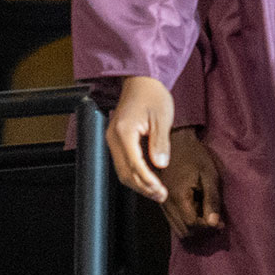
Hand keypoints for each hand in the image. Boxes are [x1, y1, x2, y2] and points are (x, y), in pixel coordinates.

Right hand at [106, 76, 173, 203]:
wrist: (141, 79)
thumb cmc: (152, 94)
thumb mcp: (162, 118)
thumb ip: (160, 143)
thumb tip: (160, 165)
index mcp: (124, 132)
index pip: (134, 165)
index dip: (148, 182)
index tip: (161, 191)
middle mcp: (113, 137)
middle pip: (124, 173)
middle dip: (142, 188)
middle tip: (160, 195)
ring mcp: (112, 139)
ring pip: (122, 170)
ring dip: (138, 183)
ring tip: (156, 191)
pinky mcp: (116, 139)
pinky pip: (122, 162)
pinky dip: (135, 174)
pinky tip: (148, 178)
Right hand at [160, 126, 225, 238]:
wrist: (174, 139)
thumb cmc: (194, 154)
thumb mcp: (209, 174)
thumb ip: (212, 200)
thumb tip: (215, 224)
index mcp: (178, 196)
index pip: (192, 225)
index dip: (208, 228)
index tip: (221, 222)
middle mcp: (166, 201)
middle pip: (183, 231)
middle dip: (201, 230)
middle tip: (215, 219)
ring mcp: (161, 200)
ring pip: (177, 228)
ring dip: (193, 226)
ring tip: (206, 213)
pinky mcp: (161, 198)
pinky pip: (172, 219)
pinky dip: (185, 219)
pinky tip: (196, 207)